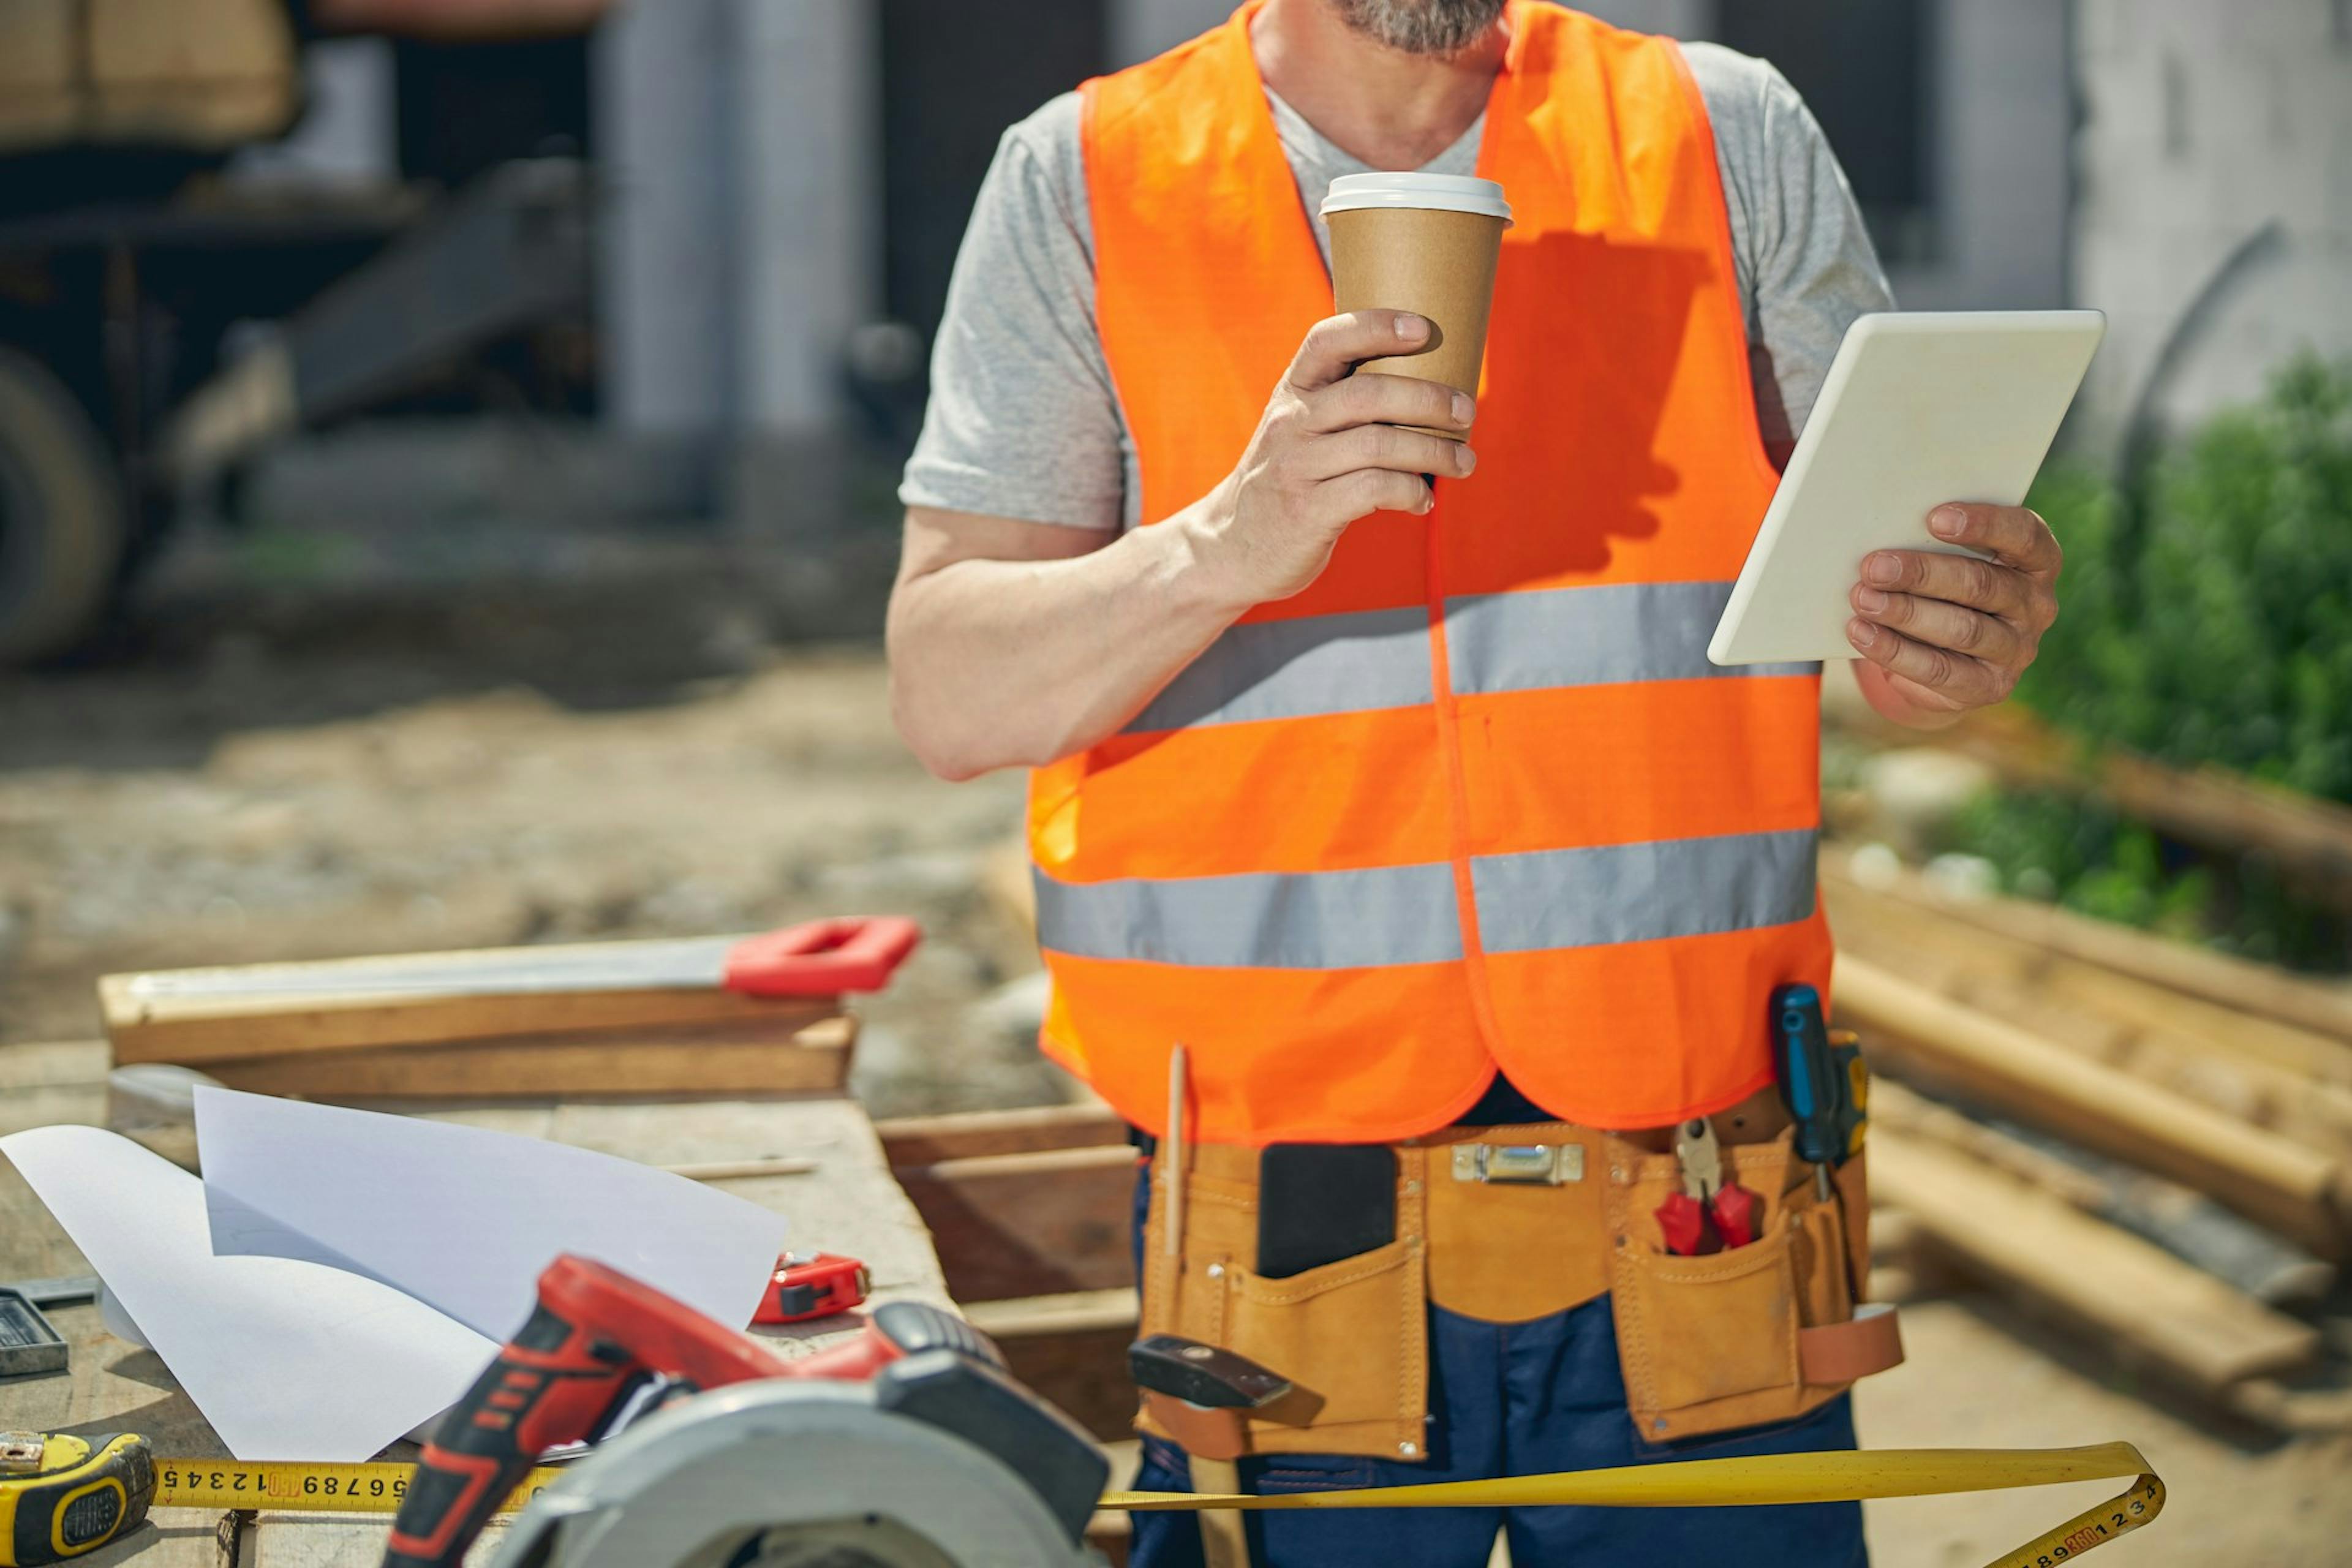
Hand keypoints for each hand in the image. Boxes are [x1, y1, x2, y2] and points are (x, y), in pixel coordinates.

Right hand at [1186, 310, 1475, 603]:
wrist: (1230, 547)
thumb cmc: (1287, 482)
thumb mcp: (1298, 431)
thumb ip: (1344, 408)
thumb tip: (1434, 397)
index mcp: (1292, 392)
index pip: (1327, 340)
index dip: (1375, 326)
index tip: (1422, 328)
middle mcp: (1290, 423)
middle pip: (1369, 394)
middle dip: (1429, 399)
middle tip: (1467, 411)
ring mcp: (1296, 467)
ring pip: (1379, 444)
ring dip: (1434, 451)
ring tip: (1464, 462)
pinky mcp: (1307, 511)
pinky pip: (1374, 490)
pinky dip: (1411, 492)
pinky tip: (1423, 500)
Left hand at [1847, 503, 2060, 725]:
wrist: (1941, 659)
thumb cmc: (1941, 589)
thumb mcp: (1945, 561)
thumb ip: (1930, 545)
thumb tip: (1883, 539)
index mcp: (2036, 560)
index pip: (2023, 534)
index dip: (1984, 524)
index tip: (1934, 518)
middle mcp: (2035, 605)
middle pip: (1981, 584)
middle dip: (1922, 574)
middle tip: (1874, 567)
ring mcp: (2017, 649)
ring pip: (1961, 629)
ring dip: (1905, 613)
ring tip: (1862, 599)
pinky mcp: (1990, 687)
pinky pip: (1939, 669)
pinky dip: (1895, 651)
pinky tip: (1862, 633)